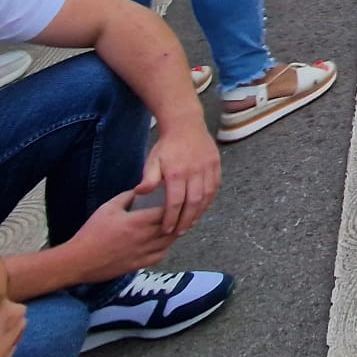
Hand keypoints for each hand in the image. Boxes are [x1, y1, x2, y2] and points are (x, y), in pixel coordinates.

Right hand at [62, 190, 173, 279]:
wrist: (78, 260)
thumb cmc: (91, 233)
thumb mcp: (107, 208)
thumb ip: (126, 197)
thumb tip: (140, 190)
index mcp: (137, 222)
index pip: (166, 211)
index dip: (174, 205)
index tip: (177, 199)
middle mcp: (144, 238)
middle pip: (171, 227)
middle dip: (178, 218)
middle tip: (180, 211)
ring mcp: (142, 253)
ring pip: (168, 242)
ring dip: (174, 233)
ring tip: (175, 225)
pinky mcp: (137, 265)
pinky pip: (159, 256)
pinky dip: (165, 248)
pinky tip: (162, 242)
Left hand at [142, 119, 221, 235]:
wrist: (186, 124)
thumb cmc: (167, 145)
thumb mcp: (152, 160)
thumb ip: (148, 178)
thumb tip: (140, 193)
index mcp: (177, 173)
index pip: (175, 202)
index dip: (172, 218)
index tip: (167, 229)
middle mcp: (195, 172)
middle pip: (193, 203)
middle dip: (186, 220)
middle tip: (180, 232)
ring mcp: (208, 168)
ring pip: (206, 197)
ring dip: (199, 213)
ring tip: (191, 224)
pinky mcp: (216, 165)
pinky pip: (215, 187)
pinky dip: (209, 200)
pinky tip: (202, 208)